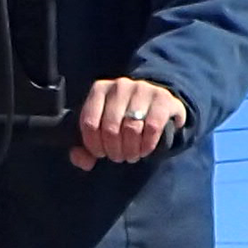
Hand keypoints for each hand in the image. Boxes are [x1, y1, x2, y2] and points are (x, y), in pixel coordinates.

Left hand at [71, 76, 185, 170]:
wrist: (155, 107)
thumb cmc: (121, 121)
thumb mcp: (99, 131)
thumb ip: (84, 149)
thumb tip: (84, 161)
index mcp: (99, 90)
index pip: (89, 123)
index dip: (93, 145)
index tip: (100, 154)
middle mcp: (120, 85)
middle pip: (110, 128)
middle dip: (113, 150)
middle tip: (118, 157)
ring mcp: (143, 88)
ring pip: (131, 129)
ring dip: (130, 150)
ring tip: (131, 155)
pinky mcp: (163, 98)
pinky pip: (152, 128)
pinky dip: (147, 145)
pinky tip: (145, 150)